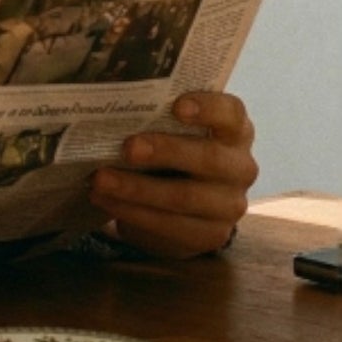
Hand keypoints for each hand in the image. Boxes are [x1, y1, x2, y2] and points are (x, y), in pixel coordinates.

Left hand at [89, 91, 257, 258]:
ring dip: (136, 189)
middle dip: (165, 152)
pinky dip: (132, 212)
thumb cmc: (177, 153)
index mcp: (235, 132)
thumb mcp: (177, 133)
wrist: (189, 206)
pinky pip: (169, 226)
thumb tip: (114, 112)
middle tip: (128, 148)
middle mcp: (241, 168)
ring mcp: (229, 206)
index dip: (208, 108)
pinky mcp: (210, 236)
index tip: (177, 106)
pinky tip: (106, 201)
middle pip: (208, 158)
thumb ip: (161, 119)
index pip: (232, 114)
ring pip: (184, 197)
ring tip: (100, 180)